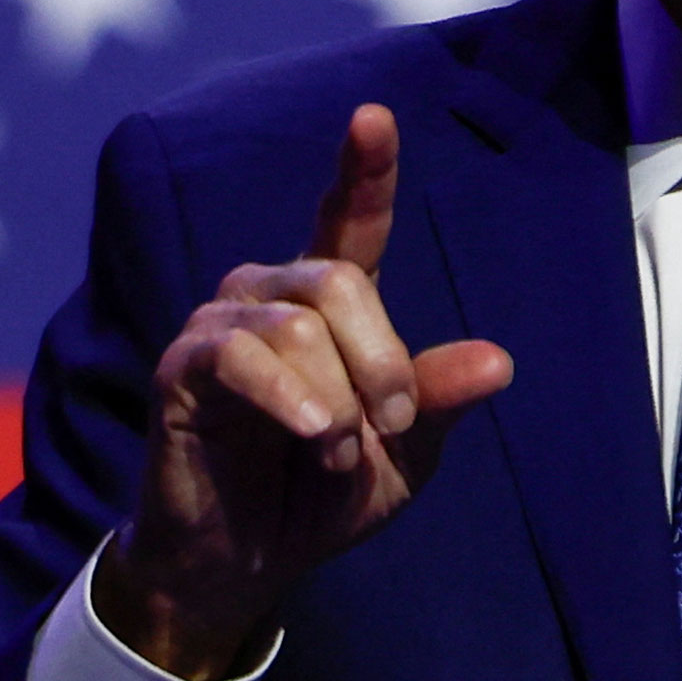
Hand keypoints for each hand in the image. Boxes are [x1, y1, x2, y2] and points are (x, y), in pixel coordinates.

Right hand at [95, 104, 514, 680]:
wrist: (247, 562)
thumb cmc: (323, 493)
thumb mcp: (406, 453)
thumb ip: (440, 399)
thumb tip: (499, 361)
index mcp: (329, 301)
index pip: (348, 219)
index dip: (363, 168)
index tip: (373, 117)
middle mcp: (270, 292)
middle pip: (340, 282)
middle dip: (382, 360)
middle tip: (392, 426)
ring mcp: (221, 322)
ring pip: (298, 324)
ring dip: (336, 399)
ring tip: (337, 452)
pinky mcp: (183, 365)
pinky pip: (242, 354)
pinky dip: (293, 398)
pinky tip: (314, 435)